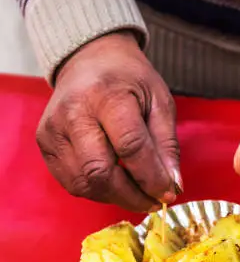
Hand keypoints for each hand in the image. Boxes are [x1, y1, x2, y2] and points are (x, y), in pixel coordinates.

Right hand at [36, 32, 181, 211]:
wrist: (89, 59)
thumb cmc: (129, 79)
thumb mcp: (160, 102)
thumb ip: (167, 145)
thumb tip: (172, 186)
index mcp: (106, 96)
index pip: (130, 147)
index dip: (151, 177)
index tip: (168, 193)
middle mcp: (72, 113)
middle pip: (100, 172)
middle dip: (131, 196)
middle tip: (154, 201)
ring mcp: (53, 130)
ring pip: (84, 184)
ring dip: (115, 197)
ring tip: (137, 193)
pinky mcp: (45, 143)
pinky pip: (71, 182)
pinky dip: (97, 190)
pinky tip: (115, 183)